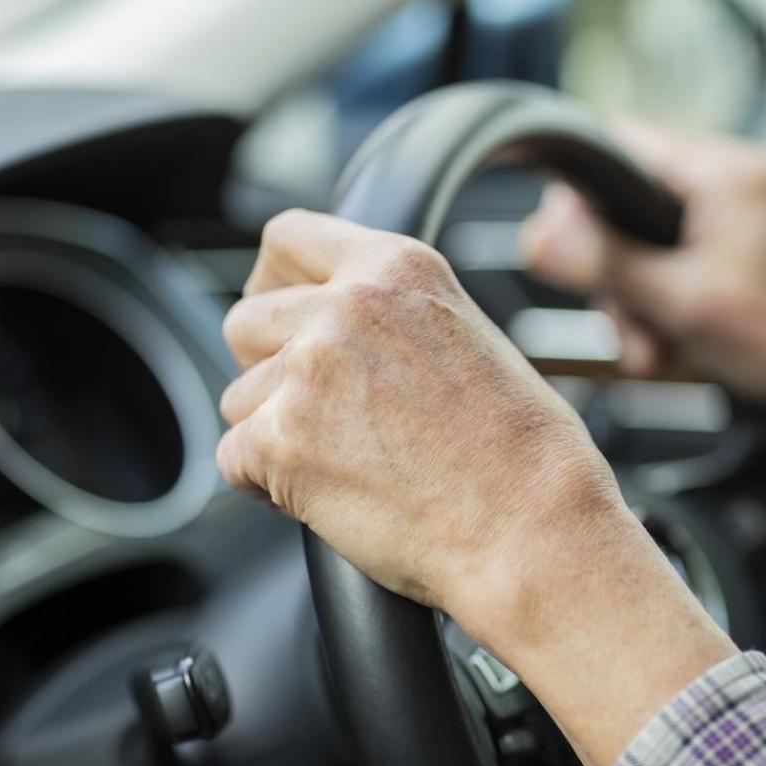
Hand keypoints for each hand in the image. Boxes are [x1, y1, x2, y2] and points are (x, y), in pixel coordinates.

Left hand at [218, 209, 735, 765]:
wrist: (531, 528)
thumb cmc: (523, 453)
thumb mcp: (471, 337)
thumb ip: (397, 315)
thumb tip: (339, 326)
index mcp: (399, 269)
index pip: (288, 238)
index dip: (274, 283)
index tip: (279, 315)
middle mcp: (348, 306)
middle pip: (246, 321)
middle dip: (267, 367)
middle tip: (317, 410)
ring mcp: (309, 371)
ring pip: (239, 398)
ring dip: (275, 431)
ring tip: (349, 464)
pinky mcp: (282, 440)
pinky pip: (234, 459)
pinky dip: (269, 484)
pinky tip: (331, 495)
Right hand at [521, 125, 765, 409]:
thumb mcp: (681, 302)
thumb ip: (605, 265)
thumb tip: (537, 236)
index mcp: (721, 171)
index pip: (617, 147)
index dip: (580, 199)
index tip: (568, 250)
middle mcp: (731, 180)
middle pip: (628, 207)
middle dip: (617, 276)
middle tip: (628, 327)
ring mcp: (739, 215)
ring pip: (650, 245)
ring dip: (641, 303)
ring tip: (657, 351)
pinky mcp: (744, 249)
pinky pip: (681, 265)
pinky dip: (670, 306)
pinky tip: (675, 347)